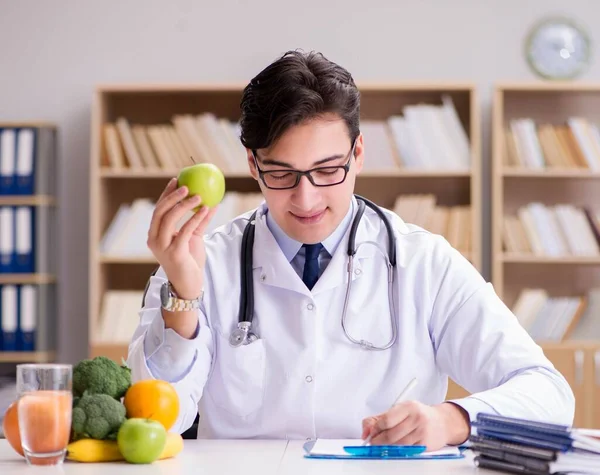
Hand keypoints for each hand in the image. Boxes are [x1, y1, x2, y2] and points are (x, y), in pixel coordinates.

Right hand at [147, 177, 217, 299]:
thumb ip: (199, 221)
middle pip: (160, 212)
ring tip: (199, 196)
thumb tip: (211, 202)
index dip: (166, 193)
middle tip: (187, 185)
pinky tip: (206, 209)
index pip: (158, 209)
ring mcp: (162, 247)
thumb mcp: (194, 237)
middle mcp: (154, 239)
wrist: (189, 285)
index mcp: (155, 234)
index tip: (176, 180)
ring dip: (185, 205)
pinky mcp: (175, 253)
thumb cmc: (189, 260)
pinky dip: (195, 218)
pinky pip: (185, 231)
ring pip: (170, 219)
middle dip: (172, 196)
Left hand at [361, 401, 469, 450]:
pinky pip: (407, 451)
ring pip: (398, 445)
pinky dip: (398, 451)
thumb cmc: (417, 415)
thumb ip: (379, 419)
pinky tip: (396, 447)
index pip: (387, 420)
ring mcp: (422, 432)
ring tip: (383, 445)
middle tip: (373, 443)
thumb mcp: (399, 410)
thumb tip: (365, 432)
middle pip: (391, 435)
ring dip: (387, 448)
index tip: (370, 433)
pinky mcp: (426, 445)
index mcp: (408, 406)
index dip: (375, 429)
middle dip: (378, 441)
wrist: (442, 422)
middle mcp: (417, 418)